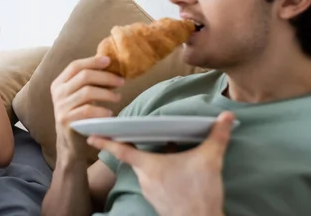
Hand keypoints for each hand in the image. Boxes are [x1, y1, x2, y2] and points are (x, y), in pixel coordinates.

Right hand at [50, 55, 124, 160]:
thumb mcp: (78, 96)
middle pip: (84, 76)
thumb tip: (108, 64)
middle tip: (121, 81)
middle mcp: (57, 94)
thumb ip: (87, 81)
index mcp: (59, 84)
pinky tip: (110, 113)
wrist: (70, 144)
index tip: (109, 61)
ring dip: (107, 94)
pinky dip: (102, 110)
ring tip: (118, 98)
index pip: (75, 66)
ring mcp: (61, 107)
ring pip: (87, 92)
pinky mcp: (67, 121)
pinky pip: (88, 111)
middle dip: (106, 77)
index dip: (92, 61)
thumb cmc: (79, 116)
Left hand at [88, 112, 234, 215]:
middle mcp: (144, 178)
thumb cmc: (199, 194)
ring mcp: (149, 192)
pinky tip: (174, 168)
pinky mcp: (157, 201)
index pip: (120, 149)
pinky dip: (159, 172)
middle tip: (136, 132)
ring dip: (151, 159)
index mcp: (148, 166)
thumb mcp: (210, 161)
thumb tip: (228, 116)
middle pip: (134, 157)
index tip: (90, 134)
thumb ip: (218, 136)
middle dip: (135, 145)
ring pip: (145, 169)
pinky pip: (154, 181)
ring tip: (165, 148)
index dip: (105, 140)